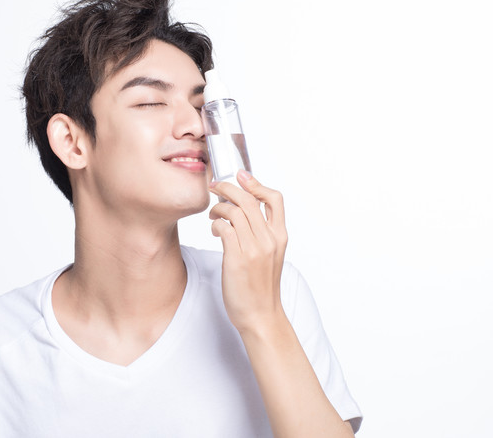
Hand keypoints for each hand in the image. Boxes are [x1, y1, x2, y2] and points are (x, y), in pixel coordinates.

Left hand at [208, 170, 288, 333]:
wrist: (260, 316)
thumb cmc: (260, 286)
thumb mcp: (269, 256)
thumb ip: (262, 233)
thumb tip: (244, 211)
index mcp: (280, 236)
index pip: (274, 198)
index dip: (256, 183)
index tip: (241, 176)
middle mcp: (269, 239)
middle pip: (249, 199)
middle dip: (228, 188)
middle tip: (215, 188)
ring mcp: (254, 249)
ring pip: (234, 211)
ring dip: (218, 208)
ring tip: (213, 215)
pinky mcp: (237, 258)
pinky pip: (223, 228)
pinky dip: (215, 224)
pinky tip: (213, 231)